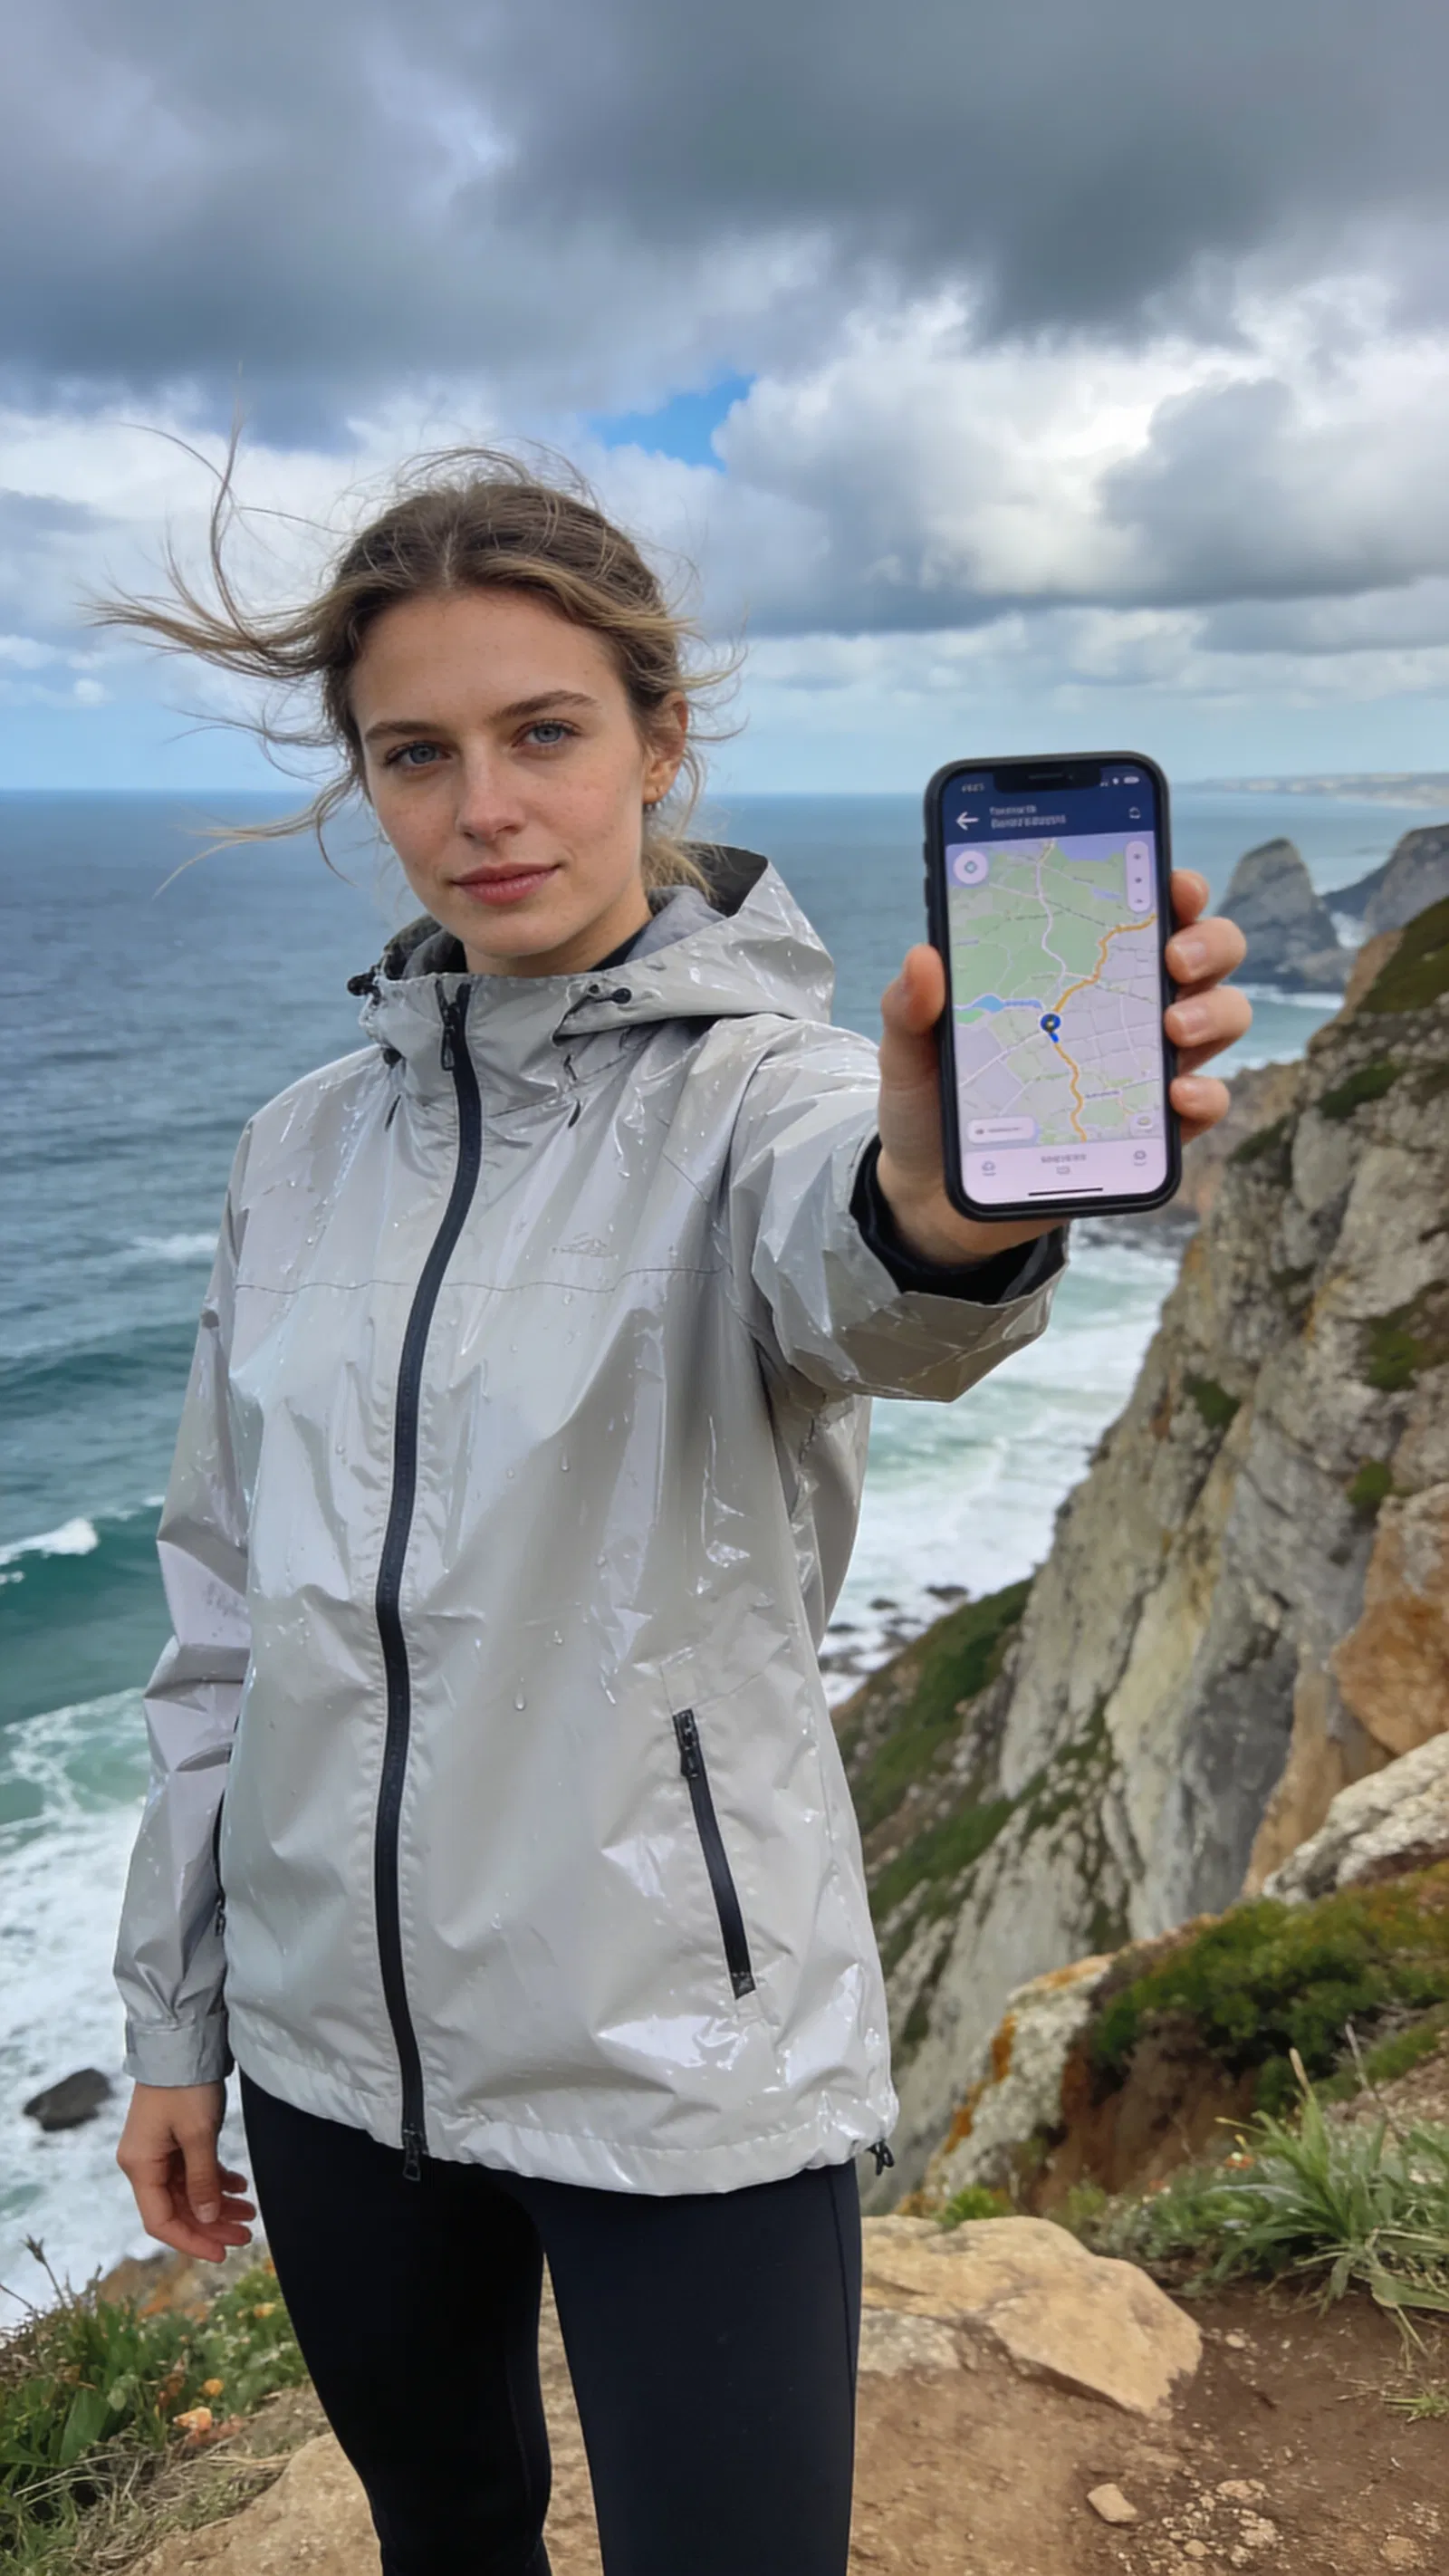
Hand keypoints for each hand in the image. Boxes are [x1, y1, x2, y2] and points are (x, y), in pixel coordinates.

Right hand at [116, 2081, 255, 2264]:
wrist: (182, 2041)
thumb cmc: (185, 2087)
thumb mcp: (199, 2135)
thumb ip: (202, 2180)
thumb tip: (206, 2220)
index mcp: (140, 2167)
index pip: (161, 2221)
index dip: (192, 2241)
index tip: (222, 2252)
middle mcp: (144, 2163)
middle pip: (177, 2208)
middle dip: (211, 2224)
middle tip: (247, 2234)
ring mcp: (158, 2150)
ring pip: (189, 2191)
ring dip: (218, 2202)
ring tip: (251, 2211)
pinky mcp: (173, 2138)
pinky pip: (193, 2170)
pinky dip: (215, 2179)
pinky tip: (240, 2185)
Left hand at [875, 868, 1250, 1264]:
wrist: (934, 1194)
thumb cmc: (934, 1102)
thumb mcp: (911, 1050)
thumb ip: (910, 1007)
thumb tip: (923, 958)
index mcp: (1079, 969)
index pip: (1144, 913)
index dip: (1175, 891)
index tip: (1174, 886)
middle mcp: (1126, 1009)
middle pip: (1203, 957)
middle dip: (1208, 945)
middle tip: (1173, 960)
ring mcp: (1144, 1069)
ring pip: (1218, 1019)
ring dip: (1213, 1014)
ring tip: (1174, 1028)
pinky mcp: (1149, 1132)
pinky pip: (1202, 1106)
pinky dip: (1204, 1096)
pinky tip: (1176, 1095)